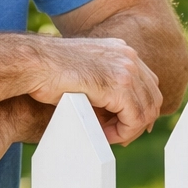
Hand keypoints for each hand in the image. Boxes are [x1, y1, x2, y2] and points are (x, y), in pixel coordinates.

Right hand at [20, 36, 162, 144]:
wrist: (34, 64)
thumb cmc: (49, 72)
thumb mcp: (86, 75)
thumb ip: (104, 89)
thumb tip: (118, 115)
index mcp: (121, 50)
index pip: (147, 83)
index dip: (141, 107)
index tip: (125, 124)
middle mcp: (128, 55)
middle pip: (153, 96)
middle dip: (139, 121)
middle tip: (121, 135)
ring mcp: (126, 68)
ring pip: (146, 110)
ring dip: (130, 129)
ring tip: (110, 137)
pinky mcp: (119, 85)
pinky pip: (134, 118)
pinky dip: (124, 132)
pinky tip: (106, 136)